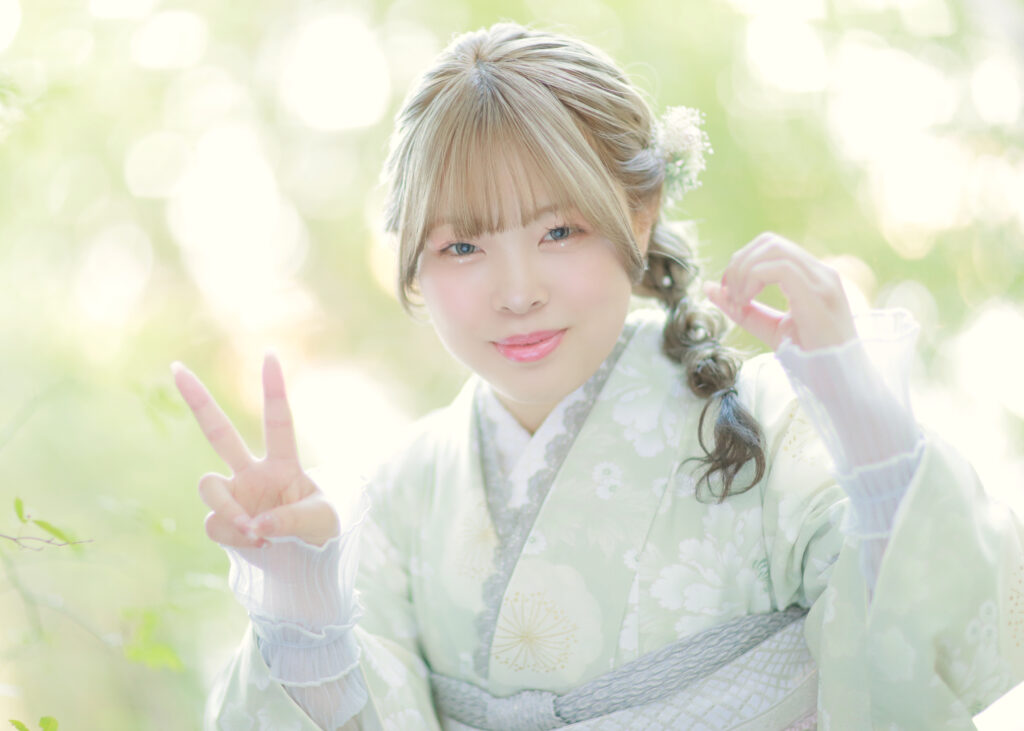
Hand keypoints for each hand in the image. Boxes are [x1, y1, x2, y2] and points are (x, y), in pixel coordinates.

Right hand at [172, 354, 338, 547]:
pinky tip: (256, 543)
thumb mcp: (323, 522)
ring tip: (256, 531)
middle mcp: (252, 473)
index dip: (273, 389)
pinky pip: (214, 523)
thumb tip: (257, 524)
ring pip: (208, 486)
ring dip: (230, 510)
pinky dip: (234, 535)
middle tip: (176, 367)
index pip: (278, 421)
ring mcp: (234, 495)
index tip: (270, 355)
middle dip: (198, 400)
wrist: (303, 564)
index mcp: (283, 463)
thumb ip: (292, 520)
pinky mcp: (222, 521)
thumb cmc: (320, 532)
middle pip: (218, 432)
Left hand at [703, 232, 856, 350]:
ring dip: (744, 271)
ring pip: (774, 249)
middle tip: (729, 294)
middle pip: (770, 241)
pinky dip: (754, 279)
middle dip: (739, 262)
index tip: (727, 290)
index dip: (742, 261)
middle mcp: (821, 273)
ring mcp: (823, 281)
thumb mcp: (769, 328)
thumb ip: (742, 308)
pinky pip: (781, 268)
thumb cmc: (810, 358)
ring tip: (739, 301)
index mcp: (812, 277)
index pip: (772, 246)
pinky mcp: (819, 295)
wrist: (840, 383)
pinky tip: (747, 301)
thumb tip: (709, 287)